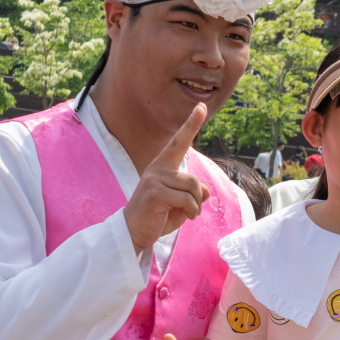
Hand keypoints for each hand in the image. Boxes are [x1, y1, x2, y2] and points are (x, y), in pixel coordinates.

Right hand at [122, 105, 210, 253]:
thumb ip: (193, 193)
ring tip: (187, 213)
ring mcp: (154, 178)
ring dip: (195, 205)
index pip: (179, 142)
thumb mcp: (181, 203)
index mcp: (162, 166)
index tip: (201, 107)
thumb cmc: (157, 216)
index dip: (191, 124)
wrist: (134, 232)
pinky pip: (186, 199)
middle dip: (198, 197)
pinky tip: (185, 217)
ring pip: (192, 187)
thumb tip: (206, 190)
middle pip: (193, 178)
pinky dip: (191, 210)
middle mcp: (157, 168)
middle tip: (191, 210)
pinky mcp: (154, 192)